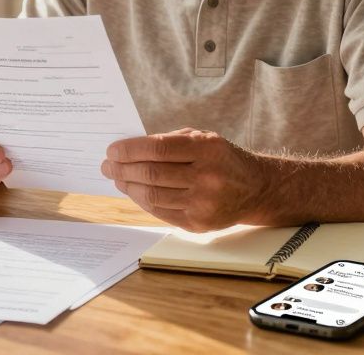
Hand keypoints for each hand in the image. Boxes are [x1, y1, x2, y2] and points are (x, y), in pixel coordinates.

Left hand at [102, 128, 265, 231]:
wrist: (256, 189)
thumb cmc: (222, 158)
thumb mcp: (203, 139)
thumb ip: (169, 142)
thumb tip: (128, 150)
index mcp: (207, 149)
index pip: (158, 149)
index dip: (130, 150)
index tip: (112, 150)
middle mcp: (207, 177)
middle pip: (152, 174)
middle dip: (122, 169)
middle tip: (107, 166)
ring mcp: (203, 204)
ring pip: (152, 196)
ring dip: (128, 187)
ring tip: (117, 178)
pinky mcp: (198, 224)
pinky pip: (160, 212)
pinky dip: (142, 201)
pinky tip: (134, 192)